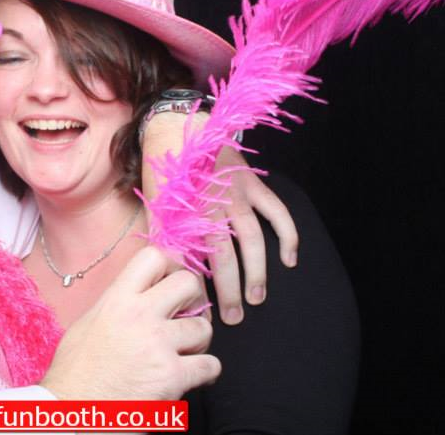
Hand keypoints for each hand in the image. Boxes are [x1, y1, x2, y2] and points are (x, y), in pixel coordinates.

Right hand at [41, 246, 220, 399]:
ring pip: (204, 328)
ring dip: (198, 341)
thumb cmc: (74, 372)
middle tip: (186, 315)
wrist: (71, 409)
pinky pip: (210, 365)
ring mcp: (158, 345)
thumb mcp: (88, 322)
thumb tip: (139, 294)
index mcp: (117, 299)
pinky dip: (206, 371)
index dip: (169, 267)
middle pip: (189, 283)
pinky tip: (192, 374)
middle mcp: (140, 315)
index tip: (170, 283)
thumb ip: (117, 303)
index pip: (154, 256)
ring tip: (185, 351)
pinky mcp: (172, 376)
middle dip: (193, 300)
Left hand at [140, 111, 298, 325]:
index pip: (192, 261)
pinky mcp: (252, 184)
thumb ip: (164, 238)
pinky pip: (276, 211)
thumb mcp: (155, 204)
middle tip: (233, 318)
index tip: (200, 316)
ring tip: (257, 298)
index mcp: (185, 214)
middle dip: (229, 290)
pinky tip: (289, 259)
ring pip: (251, 240)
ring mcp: (235, 195)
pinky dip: (286, 234)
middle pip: (224, 257)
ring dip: (256, 271)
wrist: (178, 126)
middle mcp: (211, 206)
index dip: (196, 291)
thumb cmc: (163, 169)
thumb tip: (167, 276)